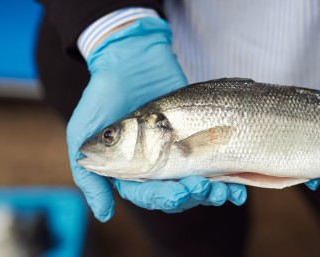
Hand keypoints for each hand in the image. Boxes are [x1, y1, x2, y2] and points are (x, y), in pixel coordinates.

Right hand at [66, 17, 246, 221]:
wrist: (132, 59)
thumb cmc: (102, 96)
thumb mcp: (83, 134)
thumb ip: (89, 177)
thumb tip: (104, 215)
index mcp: (129, 172)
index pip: (148, 196)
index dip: (164, 199)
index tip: (179, 193)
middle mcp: (155, 168)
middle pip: (176, 196)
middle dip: (192, 196)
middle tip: (204, 188)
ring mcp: (178, 156)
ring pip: (198, 187)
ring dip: (212, 194)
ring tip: (223, 191)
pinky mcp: (198, 142)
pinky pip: (215, 168)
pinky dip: (227, 182)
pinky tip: (237, 190)